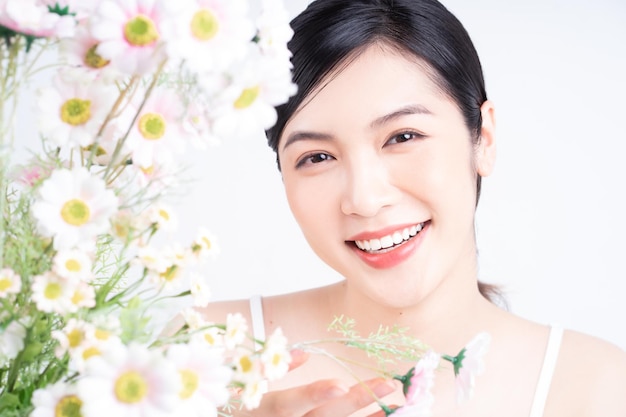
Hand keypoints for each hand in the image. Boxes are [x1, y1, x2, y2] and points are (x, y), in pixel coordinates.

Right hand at [232, 349, 396, 416]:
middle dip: (355, 402)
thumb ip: (268, 367)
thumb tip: (302, 354)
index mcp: (262, 412)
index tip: (339, 383)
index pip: (288, 404)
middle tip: (386, 384)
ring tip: (395, 408)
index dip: (313, 394)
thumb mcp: (241, 383)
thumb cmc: (231, 405)